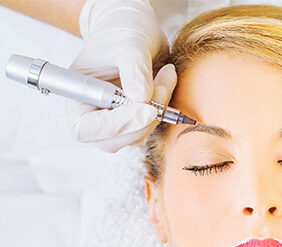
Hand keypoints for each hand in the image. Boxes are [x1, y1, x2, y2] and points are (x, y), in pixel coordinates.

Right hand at [65, 0, 173, 152]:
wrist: (134, 31)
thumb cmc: (122, 33)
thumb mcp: (128, 43)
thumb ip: (134, 69)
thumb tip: (141, 99)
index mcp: (76, 98)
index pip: (86, 128)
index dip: (116, 125)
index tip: (147, 111)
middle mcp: (92, 117)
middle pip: (112, 141)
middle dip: (142, 122)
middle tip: (162, 89)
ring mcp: (114, 123)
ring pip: (136, 136)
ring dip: (157, 111)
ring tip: (166, 75)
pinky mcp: (134, 123)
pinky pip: (150, 127)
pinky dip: (164, 109)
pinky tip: (166, 81)